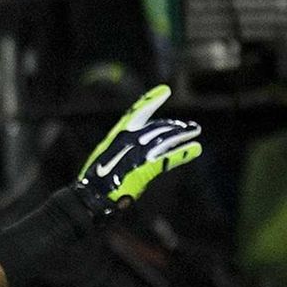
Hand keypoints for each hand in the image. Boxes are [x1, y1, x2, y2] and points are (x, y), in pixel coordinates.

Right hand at [75, 84, 201, 213]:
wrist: (90, 196)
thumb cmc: (96, 180)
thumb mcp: (106, 157)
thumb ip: (122, 150)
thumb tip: (134, 147)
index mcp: (115, 136)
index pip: (136, 113)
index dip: (150, 100)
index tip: (164, 90)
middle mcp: (126, 140)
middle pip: (155, 127)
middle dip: (174, 125)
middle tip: (190, 126)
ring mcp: (135, 154)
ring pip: (164, 140)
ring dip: (182, 135)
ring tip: (196, 133)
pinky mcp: (143, 169)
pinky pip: (167, 159)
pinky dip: (182, 153)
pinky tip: (195, 149)